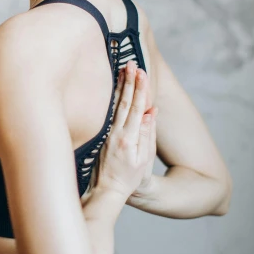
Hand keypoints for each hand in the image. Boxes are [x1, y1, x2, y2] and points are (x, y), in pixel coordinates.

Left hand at [93, 61, 157, 200]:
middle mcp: (116, 133)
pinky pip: (110, 112)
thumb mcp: (142, 160)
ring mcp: (108, 133)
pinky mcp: (103, 135)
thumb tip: (150, 111)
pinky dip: (114, 98)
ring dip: (120, 86)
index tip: (142, 72)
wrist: (105, 191)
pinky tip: (115, 88)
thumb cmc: (127, 179)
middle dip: (129, 81)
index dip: (140, 89)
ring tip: (123, 69)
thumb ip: (147, 134)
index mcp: (128, 138)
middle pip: (124, 102)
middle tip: (131, 63)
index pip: (136, 108)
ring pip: (115, 105)